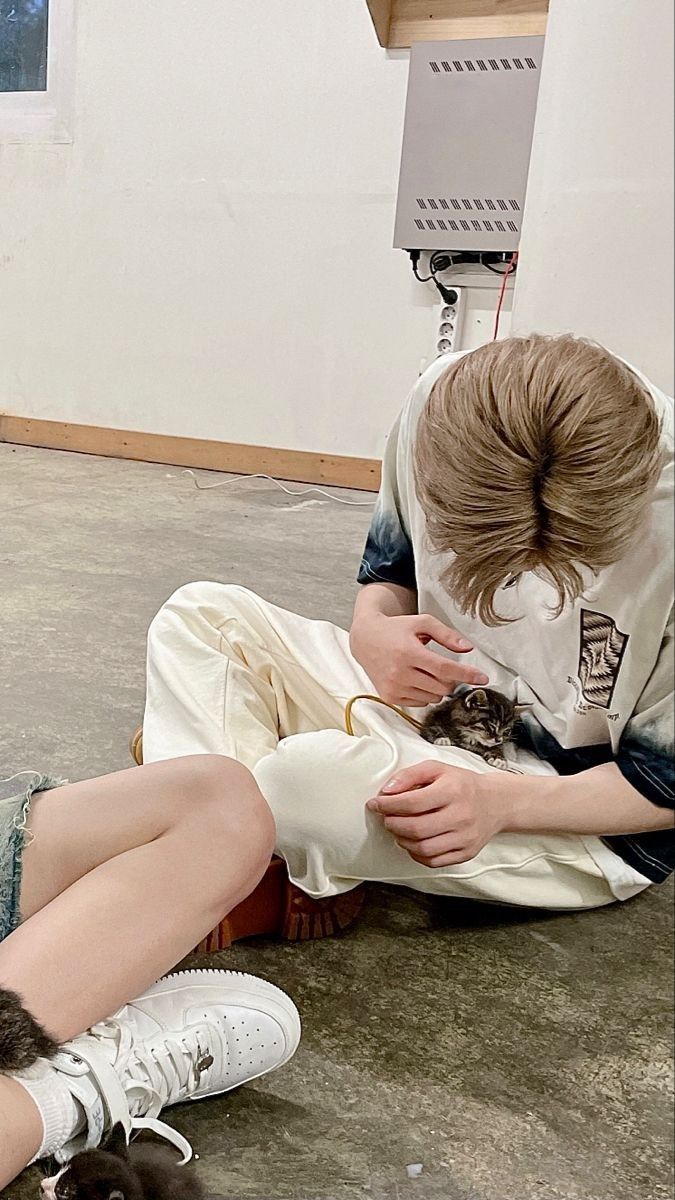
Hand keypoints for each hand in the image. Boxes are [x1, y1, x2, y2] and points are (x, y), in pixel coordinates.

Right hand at [350, 612, 488, 706]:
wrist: (365, 639)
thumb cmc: (396, 629)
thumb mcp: (422, 623)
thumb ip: (446, 634)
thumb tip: (468, 648)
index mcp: (409, 652)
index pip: (444, 669)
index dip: (466, 674)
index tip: (482, 678)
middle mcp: (400, 672)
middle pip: (441, 687)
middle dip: (451, 680)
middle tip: (443, 667)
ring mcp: (393, 687)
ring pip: (433, 697)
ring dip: (437, 687)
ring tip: (426, 671)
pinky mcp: (389, 696)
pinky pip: (420, 703)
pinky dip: (425, 694)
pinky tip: (416, 679)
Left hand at [367, 761, 508, 866]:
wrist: (496, 802)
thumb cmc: (461, 784)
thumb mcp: (437, 769)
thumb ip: (409, 776)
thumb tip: (386, 791)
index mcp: (453, 790)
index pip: (412, 802)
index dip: (387, 805)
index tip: (375, 804)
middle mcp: (461, 816)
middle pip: (416, 828)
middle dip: (392, 824)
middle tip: (386, 818)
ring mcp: (465, 838)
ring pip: (423, 848)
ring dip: (402, 840)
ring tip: (398, 829)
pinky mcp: (466, 853)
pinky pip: (433, 861)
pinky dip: (416, 853)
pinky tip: (413, 841)